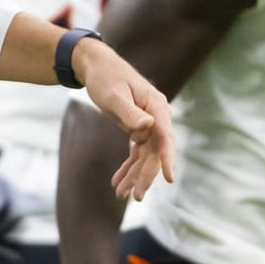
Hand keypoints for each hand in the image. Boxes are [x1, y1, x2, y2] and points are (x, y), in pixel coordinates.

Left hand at [74, 38, 175, 200]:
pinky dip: (128, 166)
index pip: (165, 136)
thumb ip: (130, 112)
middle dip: (146, 174)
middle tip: (136, 196)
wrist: (95, 66)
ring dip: (134, 175)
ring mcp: (148, 124)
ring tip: (121, 194)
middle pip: (155, 151)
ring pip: (145, 155)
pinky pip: (136, 152)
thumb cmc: (105, 77)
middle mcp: (156, 116)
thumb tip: (149, 127)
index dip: (167, 158)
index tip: (169, 178)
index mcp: (156, 105)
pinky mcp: (137, 128)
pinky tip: (118, 182)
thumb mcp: (113, 95)